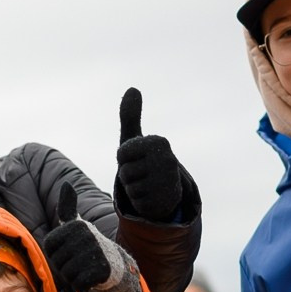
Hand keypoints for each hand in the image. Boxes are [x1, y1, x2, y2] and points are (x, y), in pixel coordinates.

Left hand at [39, 212, 113, 291]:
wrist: (115, 264)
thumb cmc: (88, 244)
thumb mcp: (76, 224)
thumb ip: (67, 207)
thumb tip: (67, 184)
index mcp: (74, 226)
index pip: (50, 249)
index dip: (58, 255)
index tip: (71, 251)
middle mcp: (84, 236)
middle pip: (58, 263)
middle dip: (66, 268)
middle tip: (80, 262)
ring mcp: (94, 252)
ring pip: (68, 275)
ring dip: (75, 278)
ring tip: (86, 269)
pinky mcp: (101, 270)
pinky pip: (79, 285)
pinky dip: (83, 287)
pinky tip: (91, 280)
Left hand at [113, 89, 185, 222]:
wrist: (166, 189)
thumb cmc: (145, 161)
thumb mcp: (135, 140)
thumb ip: (130, 116)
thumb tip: (133, 88)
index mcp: (159, 142)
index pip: (122, 153)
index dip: (124, 159)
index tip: (135, 158)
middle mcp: (167, 159)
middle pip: (125, 172)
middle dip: (128, 176)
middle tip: (142, 174)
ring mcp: (168, 181)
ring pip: (131, 188)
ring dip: (133, 189)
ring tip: (146, 184)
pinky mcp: (166, 201)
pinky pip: (138, 203)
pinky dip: (140, 202)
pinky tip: (151, 197)